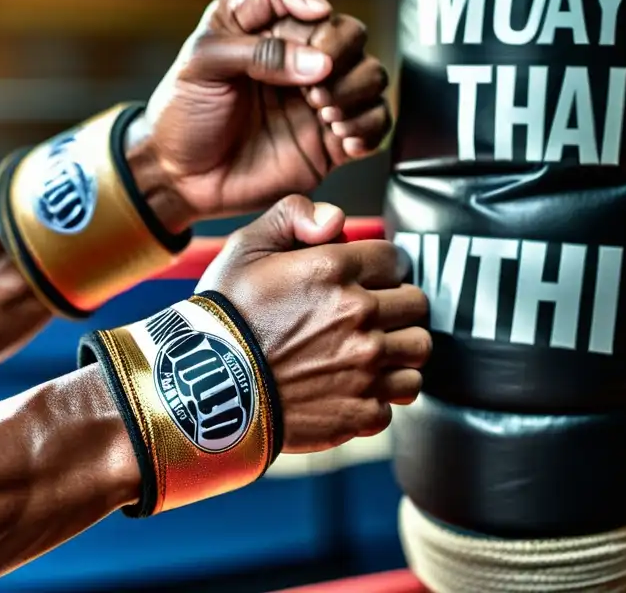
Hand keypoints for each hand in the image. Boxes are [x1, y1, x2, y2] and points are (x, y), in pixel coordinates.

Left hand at [135, 0, 392, 227]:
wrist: (180, 177)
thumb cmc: (182, 115)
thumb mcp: (202, 66)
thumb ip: (259, 53)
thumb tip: (317, 62)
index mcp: (257, 26)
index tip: (313, 15)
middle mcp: (294, 56)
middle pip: (347, 31)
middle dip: (340, 52)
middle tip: (313, 85)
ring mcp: (316, 97)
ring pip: (370, 75)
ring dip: (356, 89)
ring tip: (325, 112)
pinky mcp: (329, 139)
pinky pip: (374, 124)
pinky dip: (369, 127)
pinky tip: (342, 136)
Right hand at [197, 195, 429, 453]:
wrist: (207, 390)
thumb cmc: (224, 319)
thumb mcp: (244, 248)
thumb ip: (291, 215)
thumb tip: (336, 218)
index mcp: (334, 270)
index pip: (397, 260)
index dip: (382, 267)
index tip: (367, 279)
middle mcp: (359, 315)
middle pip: (416, 304)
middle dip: (396, 304)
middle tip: (369, 315)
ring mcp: (366, 366)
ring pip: (419, 350)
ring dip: (400, 347)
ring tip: (372, 350)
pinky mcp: (363, 410)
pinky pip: (401, 394)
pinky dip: (385, 391)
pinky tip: (357, 384)